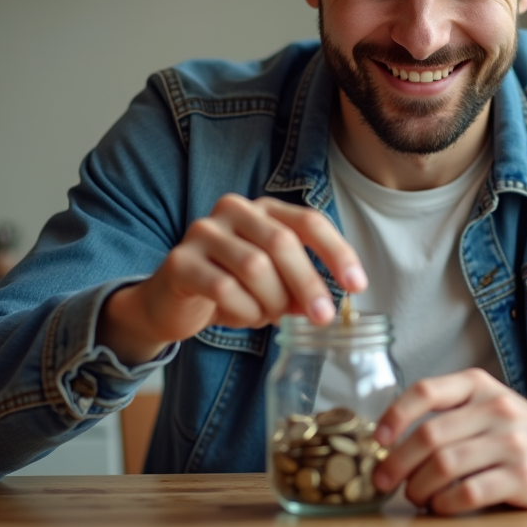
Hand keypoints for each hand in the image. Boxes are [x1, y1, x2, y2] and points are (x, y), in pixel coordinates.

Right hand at [98, 194, 366, 364]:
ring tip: (270, 317)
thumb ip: (300, 288)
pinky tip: (245, 318)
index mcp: (264, 209)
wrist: (169, 303)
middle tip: (322, 317)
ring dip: (271, 301)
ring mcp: (203, 232)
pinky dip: (243, 310)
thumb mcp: (272, 286)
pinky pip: (223, 288)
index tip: (357, 286)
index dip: (337, 252)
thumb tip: (332, 303)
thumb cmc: (228, 288)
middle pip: (282, 242)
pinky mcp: (180, 260)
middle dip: (308, 283)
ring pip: (254, 266)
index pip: (309, 221)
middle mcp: (234, 210)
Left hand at [372, 369, 526, 514]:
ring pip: (445, 465)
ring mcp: (511, 443)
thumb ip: (447, 411)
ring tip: (415, 495)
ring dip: (419, 487)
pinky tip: (440, 506)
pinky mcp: (522, 476)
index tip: (378, 439)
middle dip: (398, 463)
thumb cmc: (516, 428)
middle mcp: (495, 409)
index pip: (427, 392)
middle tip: (384, 480)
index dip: (395, 415)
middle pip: (430, 436)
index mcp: (478, 385)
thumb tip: (391, 439)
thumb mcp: (485, 401)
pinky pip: (469, 493)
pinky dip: (445, 503)